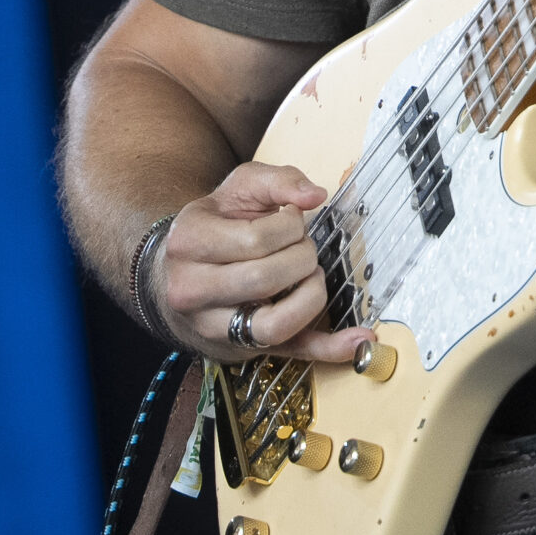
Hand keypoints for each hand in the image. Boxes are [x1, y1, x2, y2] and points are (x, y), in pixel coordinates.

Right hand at [154, 162, 371, 363]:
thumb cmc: (217, 224)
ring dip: (311, 295)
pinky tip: (357, 339)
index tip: (292, 220)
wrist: (178, 271)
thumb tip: (315, 196)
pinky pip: (289, 354)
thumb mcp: (241, 188)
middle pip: (264, 281)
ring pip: (274, 325)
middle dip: (301, 258)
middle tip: (302, 247)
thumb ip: (279, 180)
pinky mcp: (241, 349)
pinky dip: (327, 349)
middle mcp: (191, 291)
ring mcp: (212, 327)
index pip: (254, 241)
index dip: (289, 227)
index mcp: (189, 243)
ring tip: (310, 275)